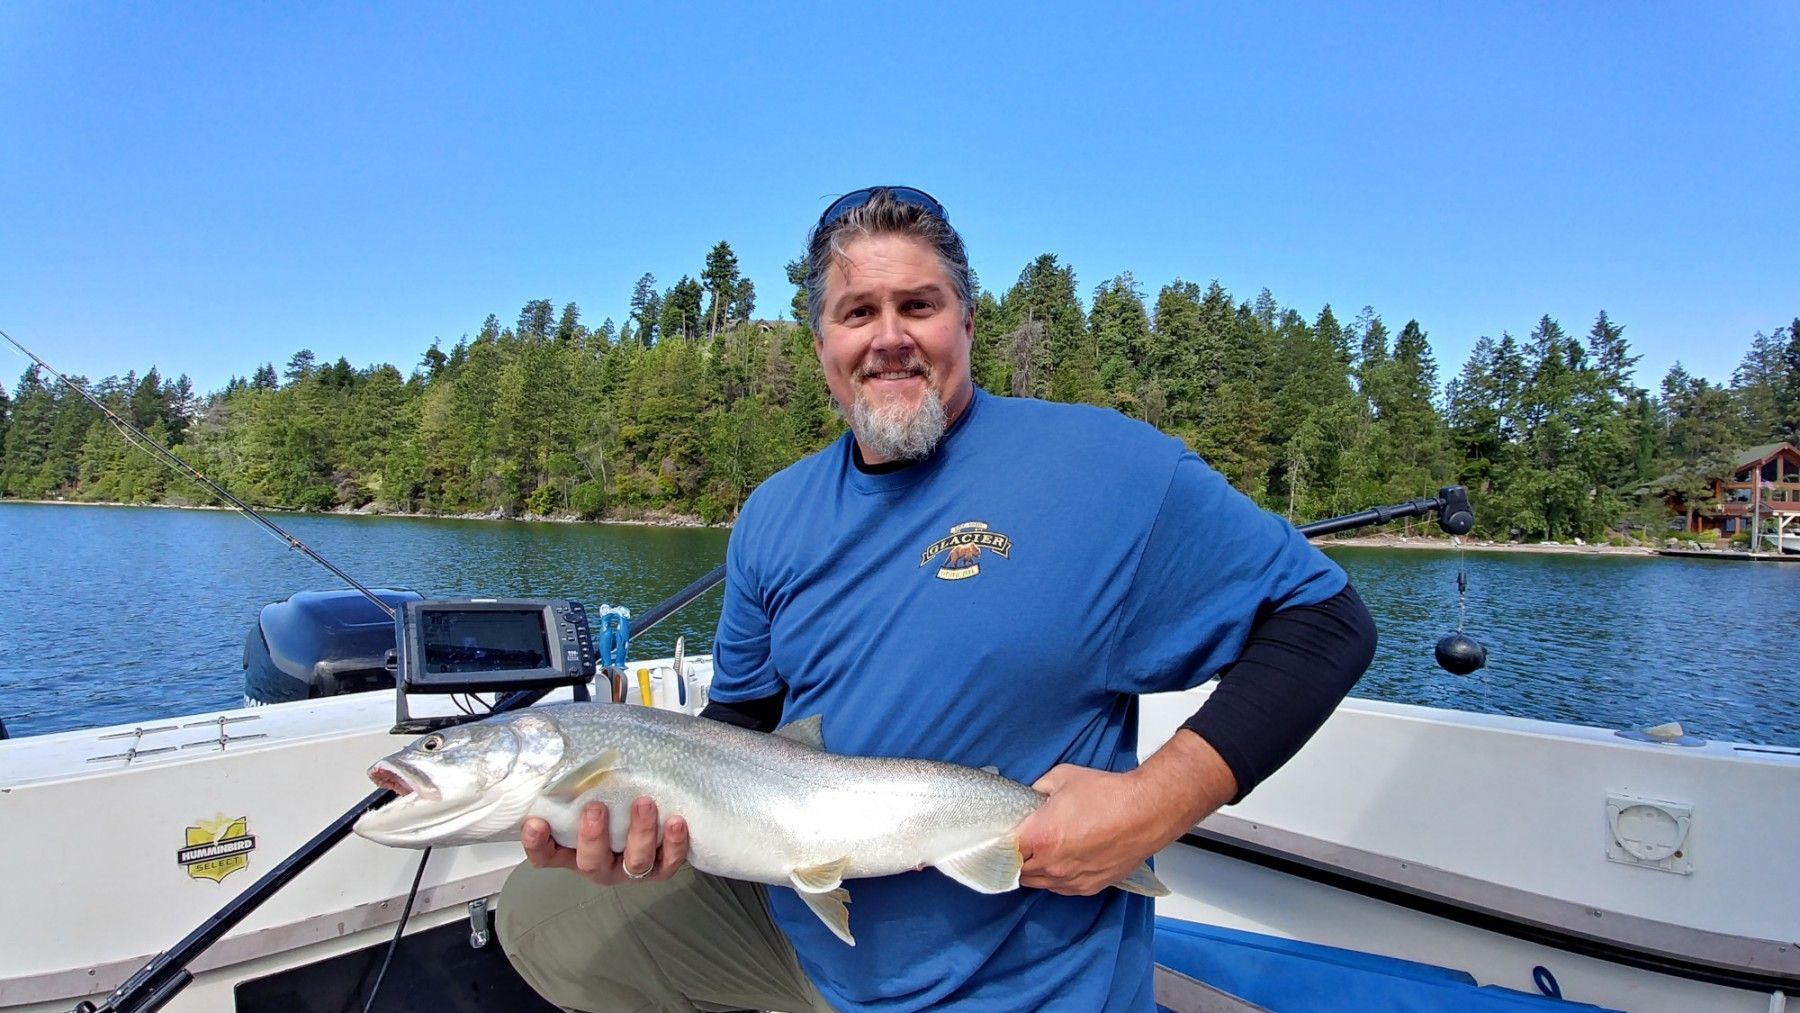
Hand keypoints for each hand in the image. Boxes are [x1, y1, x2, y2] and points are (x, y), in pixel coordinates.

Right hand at [521, 797, 689, 884]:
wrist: (649, 811)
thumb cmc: (609, 801)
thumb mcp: (586, 793)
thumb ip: (574, 782)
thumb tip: (565, 748)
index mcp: (572, 851)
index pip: (545, 854)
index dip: (536, 843)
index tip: (535, 823)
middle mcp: (600, 864)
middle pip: (591, 863)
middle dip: (593, 837)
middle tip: (596, 809)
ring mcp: (630, 869)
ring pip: (635, 862)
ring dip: (640, 833)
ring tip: (644, 803)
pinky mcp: (660, 868)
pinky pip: (668, 863)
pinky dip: (674, 844)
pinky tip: (676, 822)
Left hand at [1016, 732, 1235, 895]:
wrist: (1145, 811)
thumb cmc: (1108, 794)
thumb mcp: (1062, 778)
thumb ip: (1038, 789)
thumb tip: (1031, 797)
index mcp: (1040, 837)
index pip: (1003, 851)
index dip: (999, 843)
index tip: (999, 837)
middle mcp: (1052, 864)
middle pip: (1017, 871)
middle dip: (1014, 859)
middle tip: (1018, 845)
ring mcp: (1070, 879)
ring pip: (1038, 883)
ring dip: (1033, 871)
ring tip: (1039, 853)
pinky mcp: (1088, 887)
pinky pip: (1061, 888)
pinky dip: (1056, 878)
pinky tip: (1061, 862)